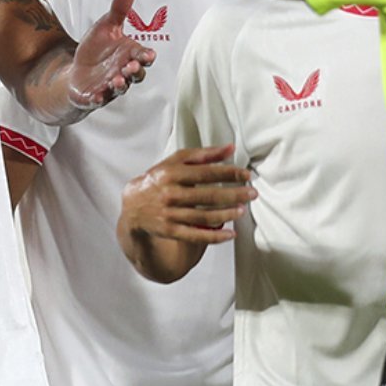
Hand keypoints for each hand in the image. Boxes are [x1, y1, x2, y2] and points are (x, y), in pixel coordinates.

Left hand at [68, 0, 156, 109]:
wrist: (78, 70)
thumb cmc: (97, 48)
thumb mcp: (106, 26)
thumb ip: (118, 10)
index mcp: (129, 55)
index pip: (143, 56)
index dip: (146, 56)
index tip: (149, 55)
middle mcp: (123, 72)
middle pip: (136, 74)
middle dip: (135, 71)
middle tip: (131, 66)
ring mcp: (111, 86)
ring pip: (120, 88)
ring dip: (120, 85)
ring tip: (116, 81)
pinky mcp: (96, 96)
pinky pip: (99, 99)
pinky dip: (98, 98)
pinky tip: (96, 95)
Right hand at [121, 144, 254, 244]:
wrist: (133, 205)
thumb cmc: (159, 180)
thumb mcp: (175, 162)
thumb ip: (203, 155)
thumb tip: (230, 148)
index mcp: (172, 173)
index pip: (206, 173)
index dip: (229, 174)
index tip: (246, 175)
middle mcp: (170, 194)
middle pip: (208, 196)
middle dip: (233, 195)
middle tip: (252, 194)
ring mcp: (170, 214)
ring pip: (204, 217)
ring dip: (227, 214)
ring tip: (243, 211)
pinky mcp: (170, 231)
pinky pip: (195, 236)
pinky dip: (214, 236)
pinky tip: (230, 234)